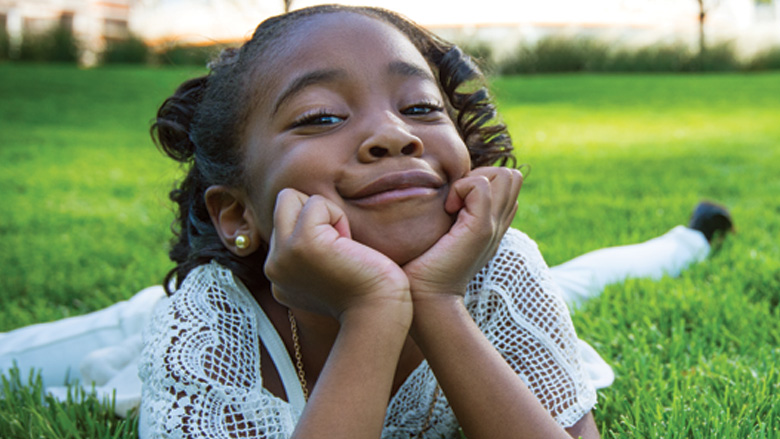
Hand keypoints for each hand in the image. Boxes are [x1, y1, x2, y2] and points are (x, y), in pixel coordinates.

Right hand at [264, 188, 410, 321]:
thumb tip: (311, 215)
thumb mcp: (327, 272)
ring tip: (342, 248)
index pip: (284, 223)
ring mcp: (282, 255)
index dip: (316, 228)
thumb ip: (310, 251)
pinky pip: (316, 203)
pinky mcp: (301, 243)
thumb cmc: (367, 293)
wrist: (378, 312)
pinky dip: (337, 216)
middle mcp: (273, 267)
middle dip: (313, 212)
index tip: (336, 260)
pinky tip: (347, 246)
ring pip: (291, 197)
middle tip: (338, 246)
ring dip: (325, 214)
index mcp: (279, 275)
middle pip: (281, 204)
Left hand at [403, 167, 521, 299]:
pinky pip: (482, 186)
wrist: (424, 299)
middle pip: (511, 176)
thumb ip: (446, 218)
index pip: (507, 186)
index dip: (481, 181)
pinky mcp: (481, 229)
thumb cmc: (420, 270)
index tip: (454, 201)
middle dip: (482, 175)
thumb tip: (436, 199)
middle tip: (455, 199)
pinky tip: (448, 211)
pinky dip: (462, 188)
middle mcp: (498, 225)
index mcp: (492, 226)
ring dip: (474, 180)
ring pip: (505, 175)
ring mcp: (494, 227)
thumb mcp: (438, 237)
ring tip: (453, 205)